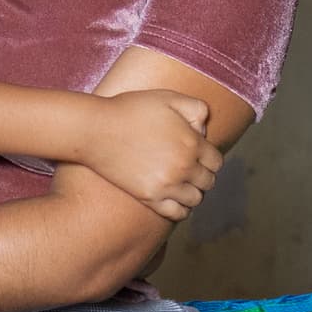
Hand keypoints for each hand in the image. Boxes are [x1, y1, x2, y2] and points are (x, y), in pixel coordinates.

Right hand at [78, 89, 223, 220]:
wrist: (95, 129)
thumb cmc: (130, 110)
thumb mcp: (167, 97)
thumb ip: (195, 108)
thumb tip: (204, 130)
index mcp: (191, 142)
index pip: (216, 161)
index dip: (208, 158)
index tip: (196, 155)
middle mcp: (183, 166)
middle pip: (208, 181)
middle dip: (201, 175)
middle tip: (187, 169)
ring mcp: (167, 184)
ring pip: (196, 198)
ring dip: (192, 192)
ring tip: (181, 184)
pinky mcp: (149, 197)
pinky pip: (178, 213)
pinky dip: (181, 209)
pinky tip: (173, 199)